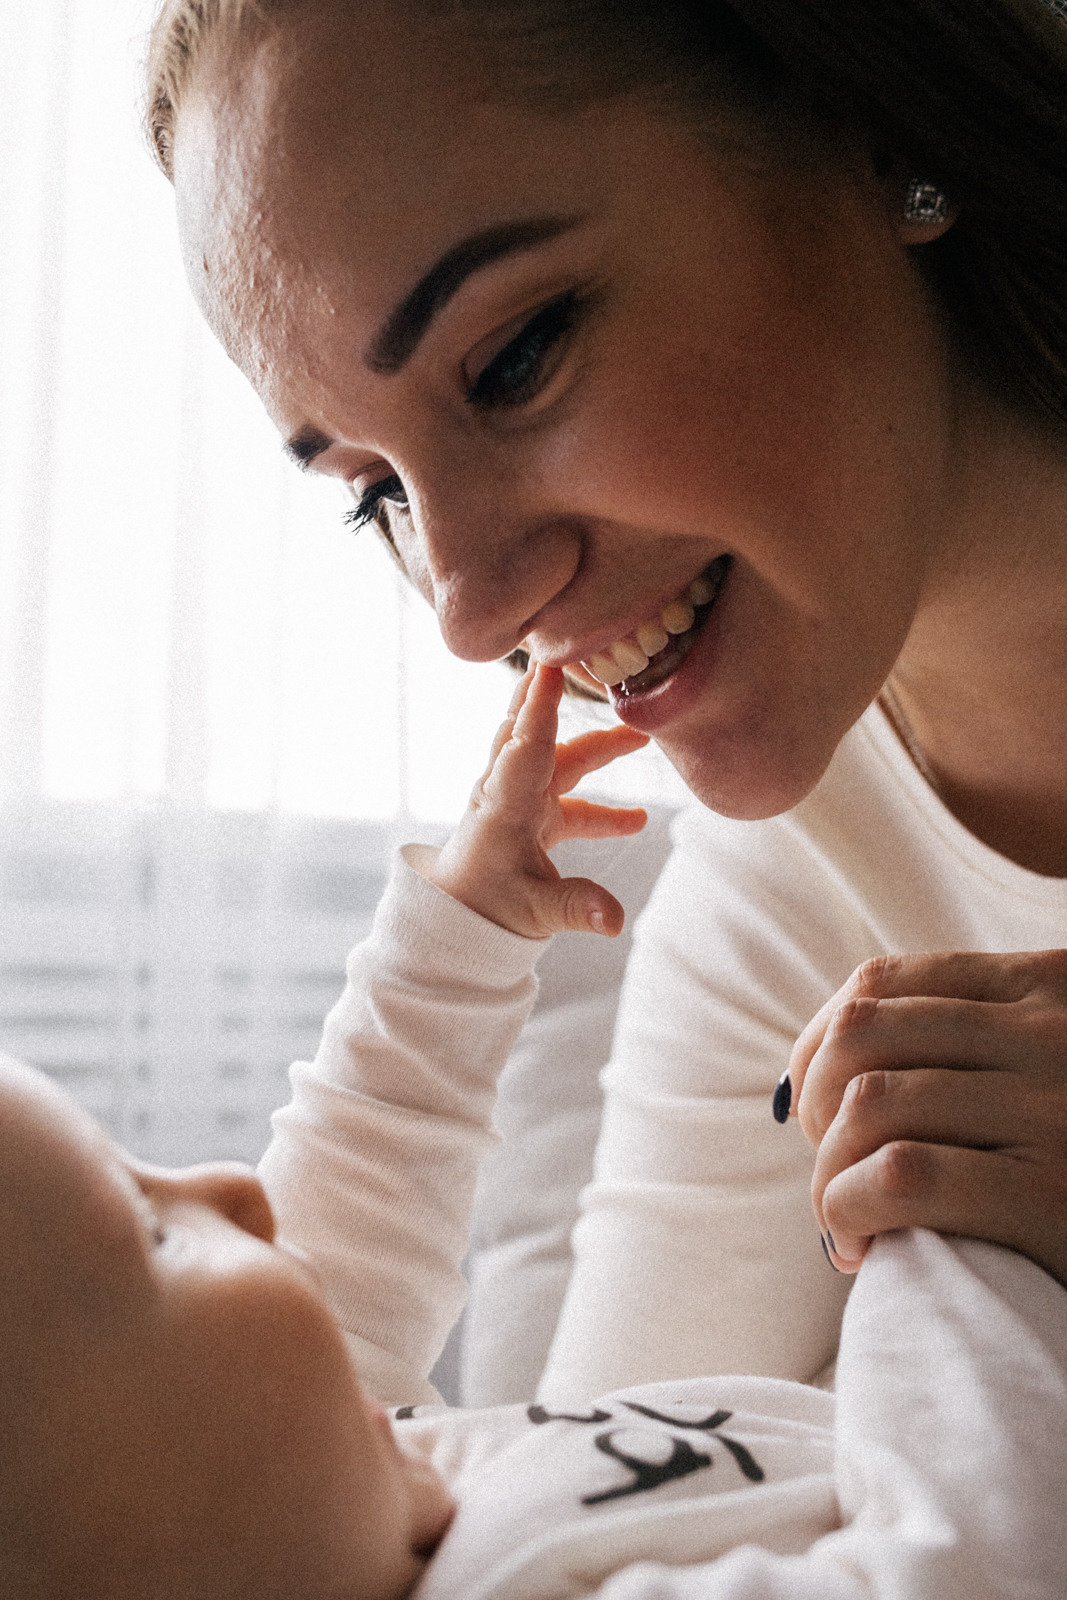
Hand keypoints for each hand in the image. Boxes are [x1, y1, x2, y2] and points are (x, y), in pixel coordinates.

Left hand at [425, 664, 648, 938]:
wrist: (453, 921)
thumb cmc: (485, 910)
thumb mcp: (536, 913)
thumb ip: (577, 909)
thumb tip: (615, 921)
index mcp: (505, 806)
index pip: (527, 745)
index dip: (541, 706)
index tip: (550, 663)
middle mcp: (510, 794)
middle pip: (538, 734)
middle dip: (561, 699)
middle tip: (584, 660)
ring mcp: (520, 803)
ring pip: (560, 761)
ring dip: (598, 749)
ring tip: (640, 739)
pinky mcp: (530, 819)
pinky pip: (570, 800)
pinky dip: (601, 806)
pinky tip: (637, 820)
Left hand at [787, 951, 1066, 1287]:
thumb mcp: (1043, 1073)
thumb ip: (967, 1049)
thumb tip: (802, 1077)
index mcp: (1054, 986)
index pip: (882, 983)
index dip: (818, 1044)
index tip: (811, 1105)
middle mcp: (1058, 1031)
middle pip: (861, 1036)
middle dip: (815, 1108)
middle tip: (829, 1171)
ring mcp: (1059, 1111)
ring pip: (871, 1103)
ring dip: (826, 1172)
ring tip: (842, 1223)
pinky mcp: (1055, 1198)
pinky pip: (901, 1176)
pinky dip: (849, 1208)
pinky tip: (859, 1246)